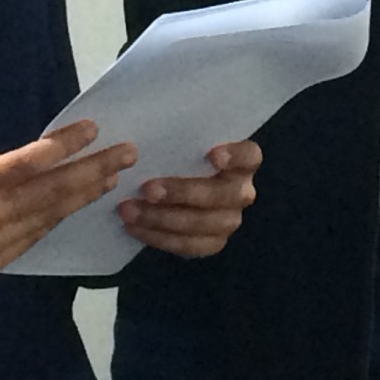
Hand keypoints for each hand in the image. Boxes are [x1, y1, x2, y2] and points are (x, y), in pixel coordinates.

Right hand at [0, 121, 135, 286]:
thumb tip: (33, 165)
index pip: (30, 162)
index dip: (65, 146)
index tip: (93, 130)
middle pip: (51, 192)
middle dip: (93, 171)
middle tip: (126, 155)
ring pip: (48, 218)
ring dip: (82, 197)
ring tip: (110, 178)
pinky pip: (32, 239)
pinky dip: (54, 220)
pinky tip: (75, 204)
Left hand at [118, 141, 262, 258]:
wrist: (167, 190)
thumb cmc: (175, 157)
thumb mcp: (178, 143)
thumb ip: (175, 138)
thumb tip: (143, 134)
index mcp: (241, 161)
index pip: (250, 156)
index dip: (236, 157)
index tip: (212, 155)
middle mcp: (241, 191)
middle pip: (224, 195)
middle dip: (184, 193)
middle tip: (148, 189)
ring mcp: (229, 219)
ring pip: (206, 224)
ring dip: (164, 219)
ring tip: (130, 211)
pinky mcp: (212, 241)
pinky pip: (190, 246)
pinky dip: (160, 238)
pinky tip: (135, 227)